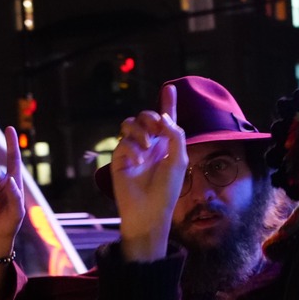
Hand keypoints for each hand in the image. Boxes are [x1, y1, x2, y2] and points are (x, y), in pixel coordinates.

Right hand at [111, 82, 186, 261]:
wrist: (148, 211)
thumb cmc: (167, 190)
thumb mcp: (178, 160)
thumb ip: (175, 135)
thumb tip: (163, 116)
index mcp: (166, 145)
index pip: (166, 120)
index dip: (168, 104)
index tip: (169, 88)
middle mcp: (150, 145)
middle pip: (147, 117)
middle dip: (152, 117)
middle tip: (157, 128)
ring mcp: (134, 151)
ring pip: (130, 123)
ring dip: (140, 129)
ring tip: (147, 144)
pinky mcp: (120, 158)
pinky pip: (123, 142)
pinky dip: (132, 148)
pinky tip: (138, 161)